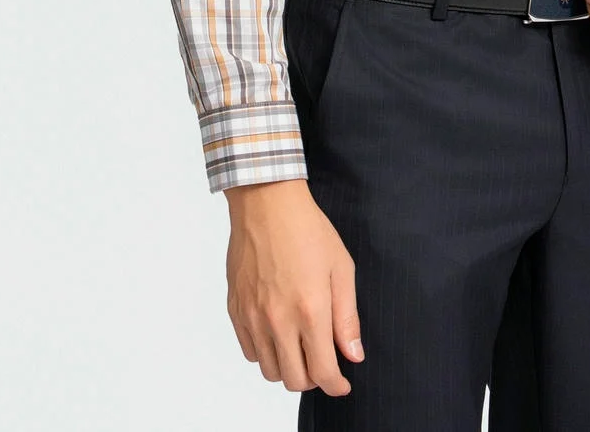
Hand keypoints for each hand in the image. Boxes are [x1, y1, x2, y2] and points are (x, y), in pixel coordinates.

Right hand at [224, 178, 362, 396]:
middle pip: (294, 380)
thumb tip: (353, 355)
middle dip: (313, 379)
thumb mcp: (341, 268)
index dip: (336, 385)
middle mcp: (278, 320)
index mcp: (310, 310)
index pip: (322, 372)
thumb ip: (347, 317)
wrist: (267, 204)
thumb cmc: (308, 231)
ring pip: (269, 371)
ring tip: (300, 346)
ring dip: (288, 368)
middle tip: (322, 360)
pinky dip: (266, 352)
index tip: (342, 383)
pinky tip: (278, 333)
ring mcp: (253, 317)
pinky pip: (250, 351)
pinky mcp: (236, 310)